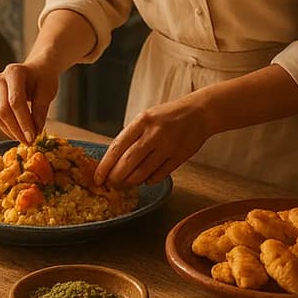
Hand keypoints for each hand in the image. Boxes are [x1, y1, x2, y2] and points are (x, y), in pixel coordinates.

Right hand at [0, 60, 58, 143]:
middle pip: (3, 110)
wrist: (37, 70)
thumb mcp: (47, 91)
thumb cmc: (43, 78)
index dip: (23, 121)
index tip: (33, 137)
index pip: (15, 101)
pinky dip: (7, 129)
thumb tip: (35, 131)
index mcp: (14, 72)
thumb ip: (40, 110)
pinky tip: (19, 134)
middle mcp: (0, 80)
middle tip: (30, 142)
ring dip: (11, 132)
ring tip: (26, 140)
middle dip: (16, 129)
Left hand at [94, 95, 211, 187]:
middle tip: (111, 184)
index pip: (116, 148)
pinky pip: (158, 176)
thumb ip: (131, 136)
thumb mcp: (146, 118)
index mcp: (141, 121)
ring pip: (142, 173)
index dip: (104, 166)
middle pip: (127, 163)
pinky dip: (148, 181)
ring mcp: (167, 146)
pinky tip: (145, 179)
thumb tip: (113, 161)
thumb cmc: (168, 116)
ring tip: (125, 184)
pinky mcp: (179, 157)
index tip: (98, 178)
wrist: (199, 113)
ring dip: (130, 182)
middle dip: (115, 178)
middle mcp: (153, 134)